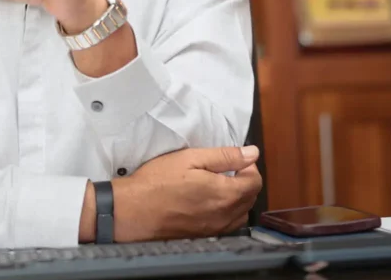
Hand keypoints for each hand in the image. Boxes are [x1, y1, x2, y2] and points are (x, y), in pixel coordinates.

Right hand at [111, 146, 261, 241]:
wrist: (134, 211)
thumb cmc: (158, 181)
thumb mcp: (190, 158)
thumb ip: (224, 156)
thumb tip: (252, 153)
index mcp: (225, 194)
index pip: (255, 181)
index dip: (248, 166)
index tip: (234, 160)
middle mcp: (226, 215)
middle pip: (251, 198)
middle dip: (244, 181)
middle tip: (224, 170)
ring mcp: (216, 228)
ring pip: (242, 213)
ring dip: (238, 198)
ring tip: (217, 186)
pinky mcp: (206, 236)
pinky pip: (228, 224)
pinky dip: (227, 212)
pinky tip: (209, 203)